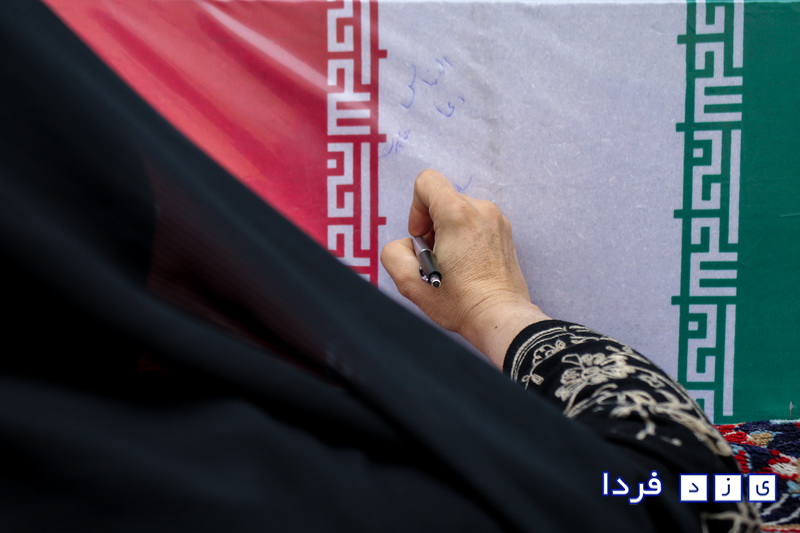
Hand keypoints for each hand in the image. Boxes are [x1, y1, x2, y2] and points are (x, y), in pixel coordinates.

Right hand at [381, 170, 549, 368]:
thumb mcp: (410, 283)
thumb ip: (394, 253)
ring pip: (459, 213)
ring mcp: (497, 220)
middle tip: (437, 260)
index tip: (421, 238)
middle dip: (431, 227)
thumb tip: (406, 245)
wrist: (500, 317)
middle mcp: (481, 209)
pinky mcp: (505, 233)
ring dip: (448, 234)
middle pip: (442, 201)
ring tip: (453, 265)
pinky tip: (467, 266)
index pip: (427, 182)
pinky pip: (475, 223)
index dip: (415, 209)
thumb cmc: (460, 303)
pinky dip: (465, 239)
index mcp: (458, 214)